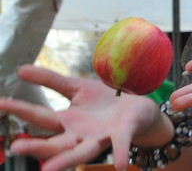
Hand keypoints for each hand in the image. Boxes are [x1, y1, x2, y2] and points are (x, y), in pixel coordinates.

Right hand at [0, 65, 162, 170]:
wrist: (137, 107)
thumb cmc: (104, 101)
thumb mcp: (76, 87)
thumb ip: (51, 80)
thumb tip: (20, 69)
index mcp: (66, 122)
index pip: (39, 118)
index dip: (20, 111)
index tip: (0, 103)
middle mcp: (79, 135)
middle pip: (54, 143)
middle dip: (36, 147)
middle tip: (16, 148)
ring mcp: (100, 138)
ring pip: (81, 152)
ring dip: (66, 161)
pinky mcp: (122, 134)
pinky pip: (121, 144)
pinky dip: (120, 153)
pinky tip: (119, 165)